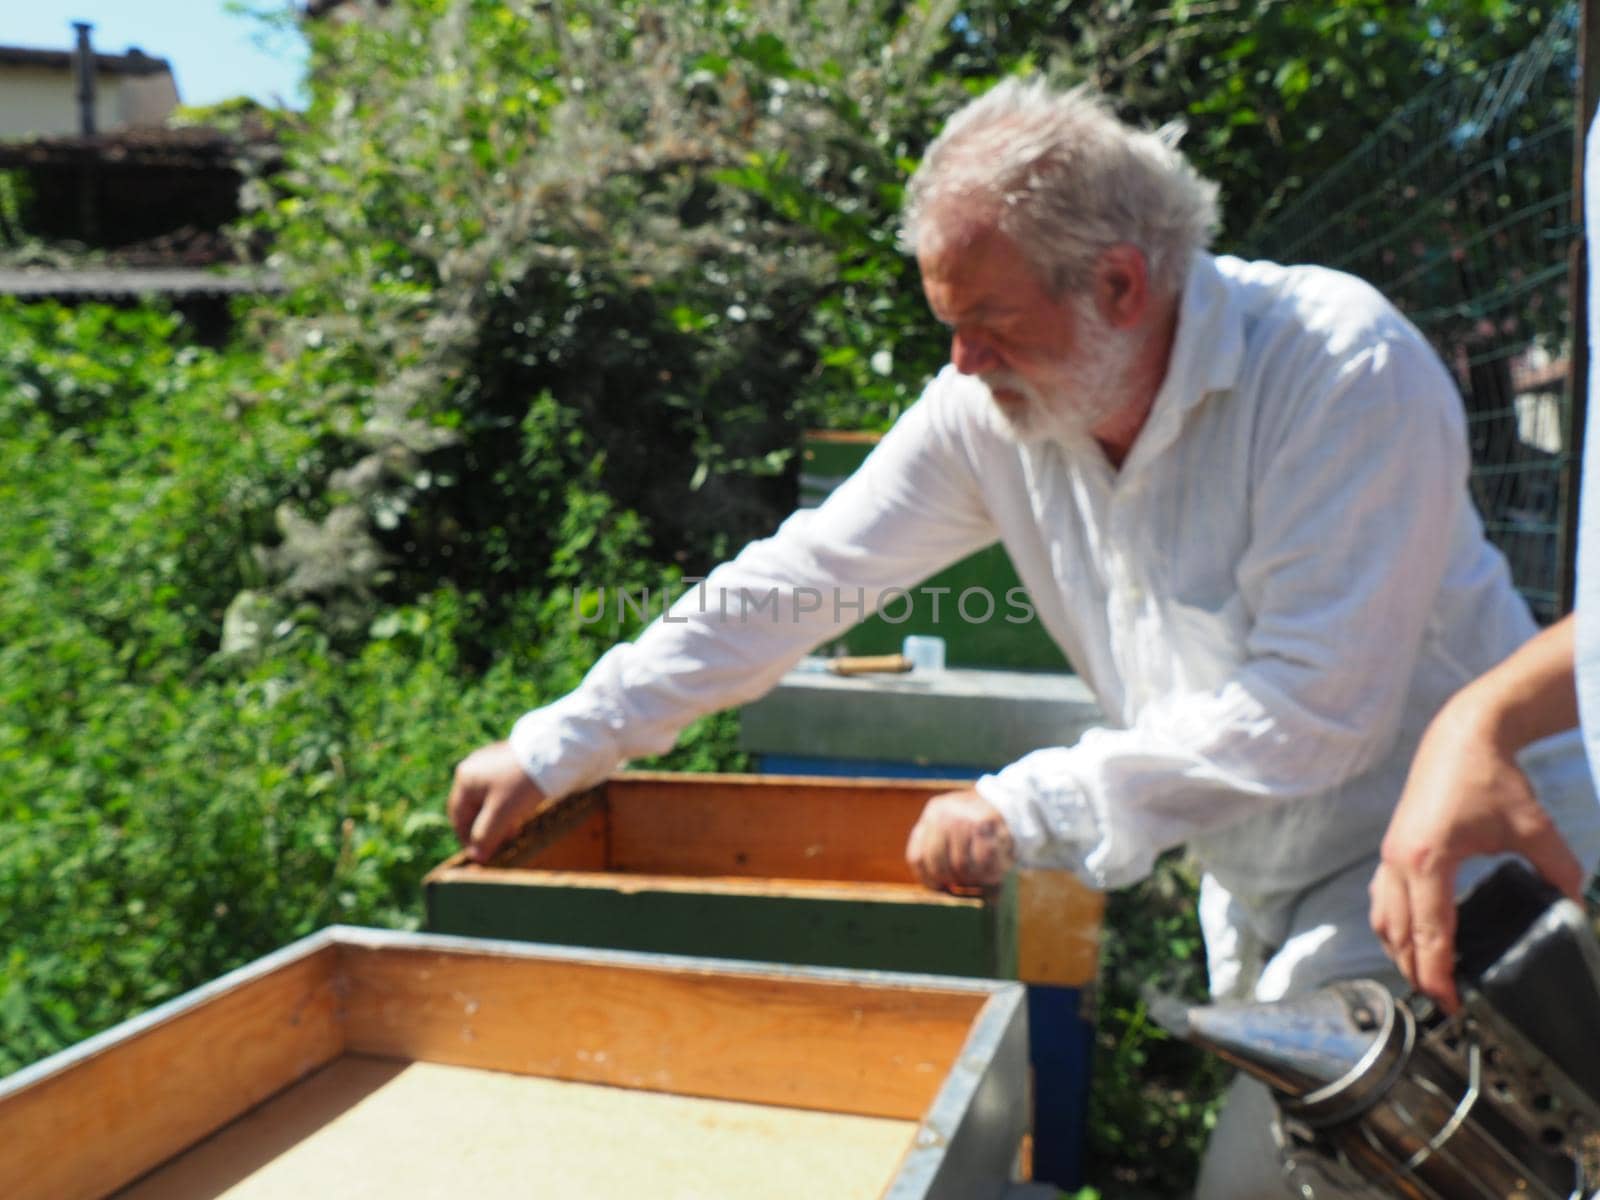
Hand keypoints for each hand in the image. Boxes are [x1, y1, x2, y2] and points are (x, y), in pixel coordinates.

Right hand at [447, 740, 547, 863]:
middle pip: (473, 807)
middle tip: (497, 847)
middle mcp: (475, 768)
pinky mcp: (510, 761)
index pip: (458, 816)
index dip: (467, 838)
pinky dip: (507, 806)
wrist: (553, 753)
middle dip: (485, 829)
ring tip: (511, 835)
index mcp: (466, 779)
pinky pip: (502, 789)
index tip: (479, 855)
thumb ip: (485, 836)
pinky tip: (519, 816)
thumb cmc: (522, 784)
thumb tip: (476, 856)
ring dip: (497, 819)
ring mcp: (492, 762)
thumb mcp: (501, 814)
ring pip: (489, 799)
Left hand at [905, 789, 1016, 891]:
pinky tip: (993, 872)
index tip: (938, 887)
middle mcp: (944, 814)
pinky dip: (988, 873)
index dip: (926, 878)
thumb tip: (936, 886)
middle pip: (936, 864)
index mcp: (933, 813)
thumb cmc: (978, 821)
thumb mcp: (953, 822)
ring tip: (980, 875)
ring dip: (971, 878)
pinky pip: (981, 863)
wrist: (1011, 800)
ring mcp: (964, 820)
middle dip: (950, 880)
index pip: (917, 856)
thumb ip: (940, 848)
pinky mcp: (984, 826)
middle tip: (962, 884)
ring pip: (960, 866)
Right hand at [1370, 698, 1582, 1012]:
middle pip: (1397, 935)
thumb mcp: (1533, 828)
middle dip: (1416, 973)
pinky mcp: (1391, 847)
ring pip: (1381, 919)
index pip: (1429, 934)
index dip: (1438, 975)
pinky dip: (1392, 924)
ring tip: (1423, 975)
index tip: (1452, 1003)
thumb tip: (1576, 907)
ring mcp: (1389, 854)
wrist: (1461, 737)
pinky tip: (1410, 933)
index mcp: (1428, 861)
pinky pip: (1380, 898)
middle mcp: (1398, 861)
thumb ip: (1559, 871)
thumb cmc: (1490, 777)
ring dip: (1398, 951)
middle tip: (1442, 1002)